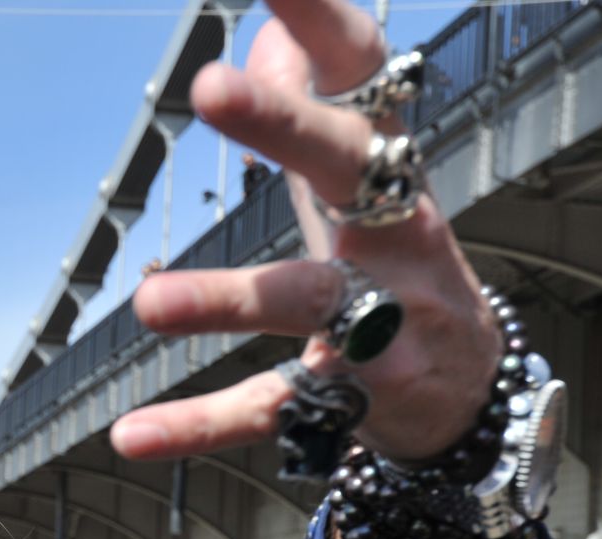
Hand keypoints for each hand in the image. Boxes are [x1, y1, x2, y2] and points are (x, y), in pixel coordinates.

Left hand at [109, 0, 498, 465]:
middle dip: (287, 124)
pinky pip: (272, 412)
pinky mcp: (348, 405)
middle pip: (351, 169)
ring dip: (228, 299)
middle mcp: (400, 242)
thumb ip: (311, 111)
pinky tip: (130, 434)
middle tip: (211, 83)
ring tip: (148, 303)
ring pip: (309, 302)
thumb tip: (265, 36)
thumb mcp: (364, 190)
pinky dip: (201, 426)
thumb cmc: (399, 270)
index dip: (324, 17)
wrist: (472, 400)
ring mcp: (382, 327)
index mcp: (395, 174)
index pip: (365, 77)